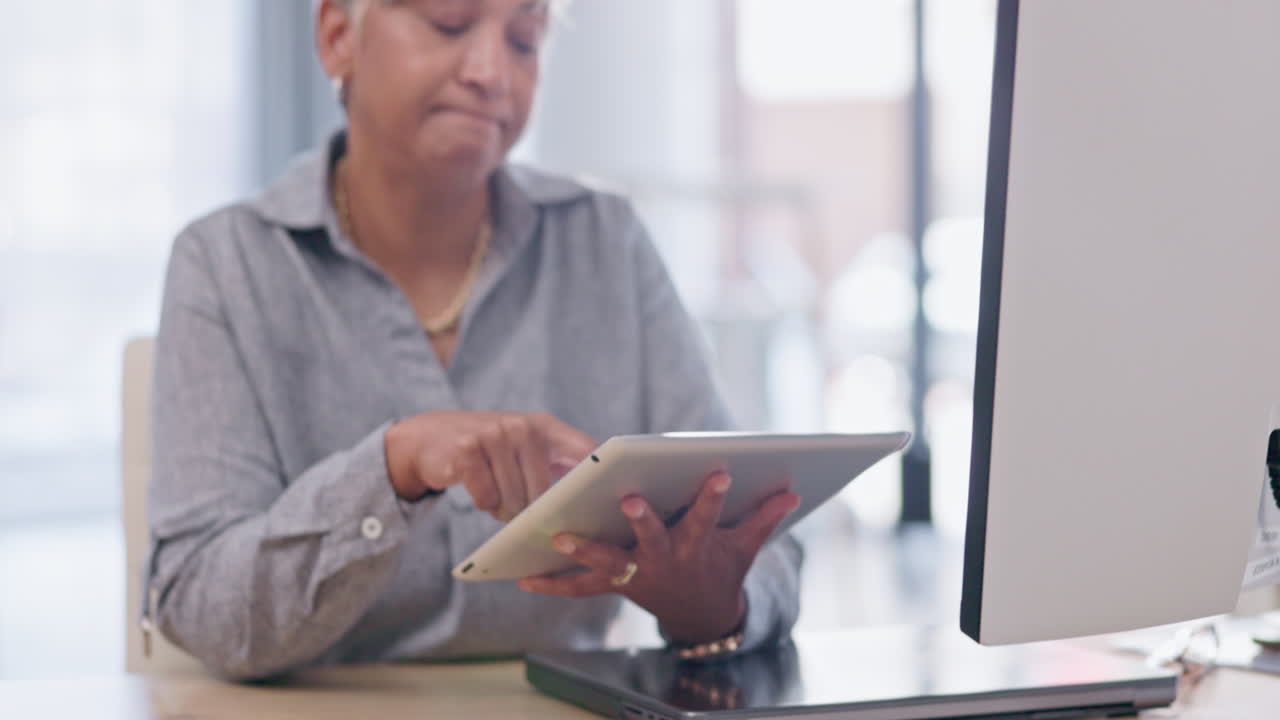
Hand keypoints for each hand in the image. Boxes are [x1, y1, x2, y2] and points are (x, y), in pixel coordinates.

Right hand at [384, 411, 595, 521]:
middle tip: (524, 512)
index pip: (585, 453)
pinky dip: (485, 504)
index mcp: (546, 427)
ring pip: (515, 499)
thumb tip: (594, 505)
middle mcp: (522, 426)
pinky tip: (480, 490)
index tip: (604, 505)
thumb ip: (559, 466)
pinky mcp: (466, 450)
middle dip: (534, 511)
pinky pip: (487, 499)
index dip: (597, 480)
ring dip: (507, 510)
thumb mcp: (527, 450)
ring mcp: (493, 435)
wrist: (433, 437)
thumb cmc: (493, 453)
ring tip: (500, 499)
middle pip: (544, 491)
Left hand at [518, 472, 800, 644]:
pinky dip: (553, 584)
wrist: (701, 615)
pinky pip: (581, 588)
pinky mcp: (616, 584)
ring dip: (583, 550)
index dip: (713, 496)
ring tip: (559, 536)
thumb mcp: (744, 545)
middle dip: (642, 519)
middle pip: (651, 538)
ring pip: (608, 562)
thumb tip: (792, 491)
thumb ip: (763, 517)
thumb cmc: (720, 566)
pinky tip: (524, 578)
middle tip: (629, 499)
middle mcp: (663, 559)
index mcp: (694, 544)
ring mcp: (637, 573)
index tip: (719, 472)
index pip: (706, 516)